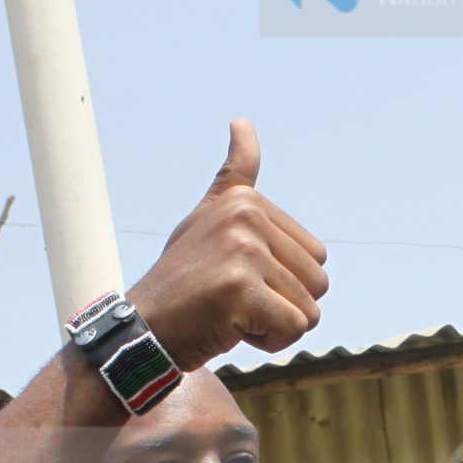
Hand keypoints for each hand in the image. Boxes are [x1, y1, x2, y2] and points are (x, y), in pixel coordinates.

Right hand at [128, 121, 328, 370]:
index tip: (236, 280)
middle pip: (318, 283)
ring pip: (309, 309)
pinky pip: (293, 329)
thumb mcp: (207, 218)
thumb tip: (242, 121)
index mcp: (246, 201)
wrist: (143, 331)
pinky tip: (230, 331)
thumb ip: (235, 177)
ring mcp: (243, 252)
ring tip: (231, 315)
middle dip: (284, 306)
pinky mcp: (240, 290)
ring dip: (276, 326)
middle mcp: (246, 218)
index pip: (315, 257)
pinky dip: (269, 342)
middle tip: (235, 304)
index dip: (283, 283)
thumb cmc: (182, 281)